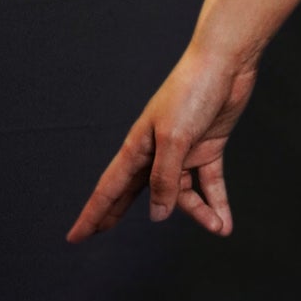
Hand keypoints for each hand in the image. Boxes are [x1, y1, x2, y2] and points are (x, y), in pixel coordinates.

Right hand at [66, 42, 259, 241]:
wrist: (225, 63)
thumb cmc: (192, 93)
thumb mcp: (175, 140)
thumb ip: (165, 179)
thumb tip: (158, 215)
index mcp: (137, 148)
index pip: (109, 189)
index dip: (93, 215)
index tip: (75, 237)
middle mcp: (155, 152)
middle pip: (135, 192)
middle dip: (119, 214)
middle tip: (100, 235)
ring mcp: (182, 151)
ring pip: (183, 193)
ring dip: (199, 212)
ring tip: (218, 228)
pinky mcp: (207, 147)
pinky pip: (209, 184)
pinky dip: (217, 202)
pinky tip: (225, 223)